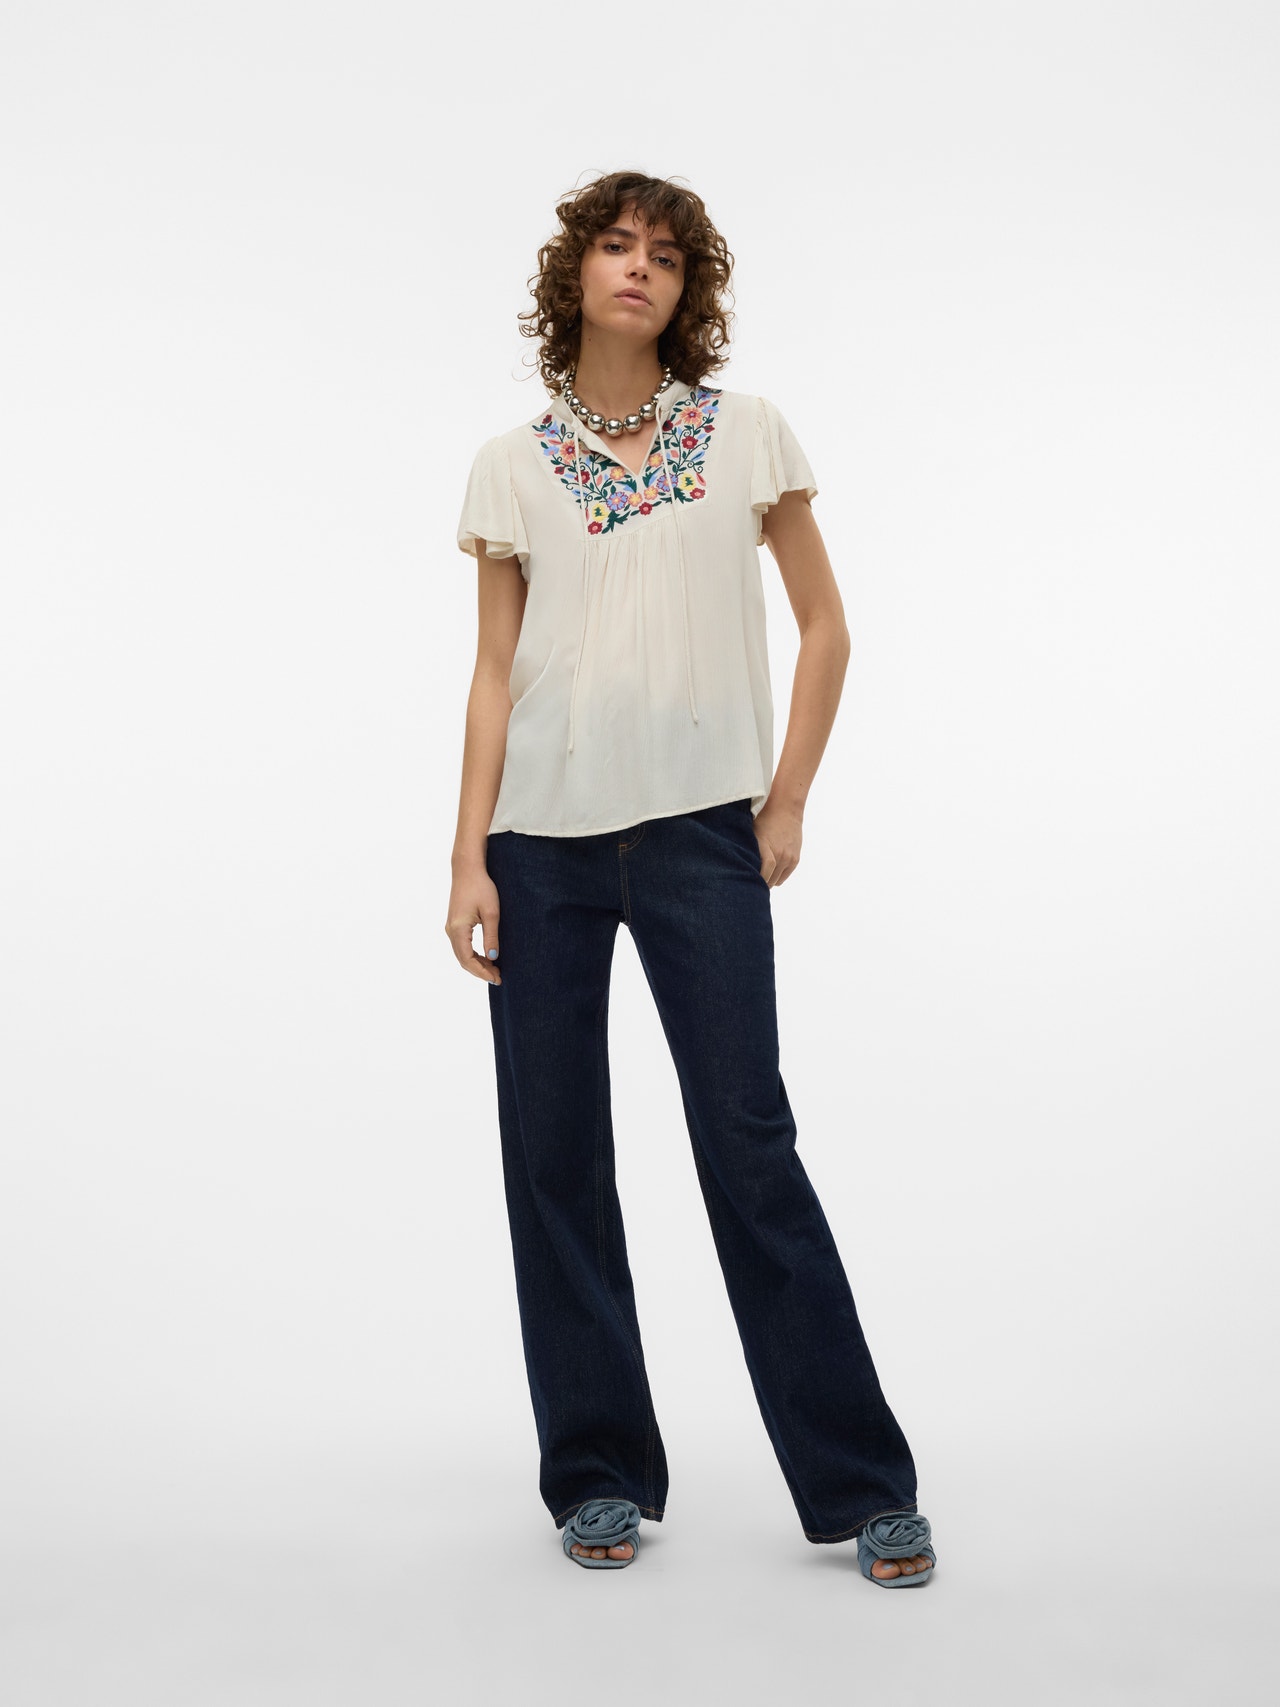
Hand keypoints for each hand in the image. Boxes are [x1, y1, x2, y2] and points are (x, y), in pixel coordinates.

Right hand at [445, 865, 502, 984]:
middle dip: (480, 971)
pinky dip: (473, 955)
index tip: (497, 978)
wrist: (467, 869)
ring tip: (495, 969)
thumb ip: (491, 936)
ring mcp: (451, 927)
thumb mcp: (491, 912)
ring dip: (477, 964)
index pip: (467, 959)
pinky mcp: (455, 923)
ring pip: (462, 954)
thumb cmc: (481, 887)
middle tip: (498, 977)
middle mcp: (451, 930)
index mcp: (458, 929)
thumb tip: (493, 958)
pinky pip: (462, 946)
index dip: (482, 972)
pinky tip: (487, 956)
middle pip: (463, 960)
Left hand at [752, 800, 802, 886]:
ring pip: (776, 881)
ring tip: (759, 876)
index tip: (745, 885)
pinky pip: (784, 876)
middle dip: (759, 883)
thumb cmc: (763, 818)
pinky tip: (769, 872)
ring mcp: (788, 857)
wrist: (786, 808)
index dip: (754, 882)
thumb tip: (732, 864)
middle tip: (748, 882)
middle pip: (769, 881)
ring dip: (768, 880)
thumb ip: (745, 848)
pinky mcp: (795, 858)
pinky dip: (777, 877)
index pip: (762, 874)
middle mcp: (779, 854)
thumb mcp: (750, 831)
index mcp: (765, 847)